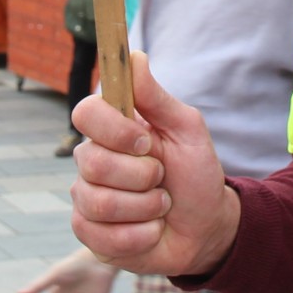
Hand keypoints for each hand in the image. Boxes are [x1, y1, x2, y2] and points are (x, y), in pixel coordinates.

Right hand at [71, 54, 240, 276]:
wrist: (207, 227)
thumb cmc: (195, 174)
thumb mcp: (187, 130)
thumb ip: (157, 97)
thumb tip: (135, 56)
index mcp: (111, 129)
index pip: (85, 113)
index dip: (115, 130)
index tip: (147, 143)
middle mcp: (92, 160)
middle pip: (92, 163)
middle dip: (142, 176)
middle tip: (162, 178)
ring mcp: (86, 198)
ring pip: (98, 203)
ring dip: (146, 208)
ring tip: (161, 206)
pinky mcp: (89, 233)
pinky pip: (101, 236)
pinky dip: (140, 236)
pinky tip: (151, 230)